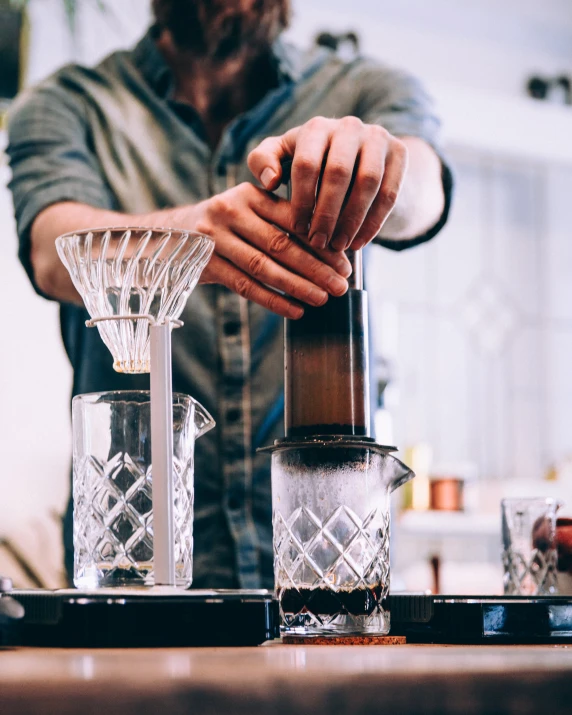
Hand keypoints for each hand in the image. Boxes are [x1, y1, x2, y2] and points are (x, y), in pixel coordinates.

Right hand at [191, 182, 351, 318]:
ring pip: (263, 268)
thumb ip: (281, 218)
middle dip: (316, 268)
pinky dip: (273, 301)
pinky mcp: (205, 264)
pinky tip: (295, 310)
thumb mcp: (249, 209)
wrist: (170, 236)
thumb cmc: (226, 225)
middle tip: (341, 285)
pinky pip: (245, 286)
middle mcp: (230, 212)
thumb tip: (331, 248)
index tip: (345, 261)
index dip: (321, 242)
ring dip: (297, 286)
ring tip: (323, 299)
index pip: (292, 218)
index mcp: (250, 194)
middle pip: (280, 245)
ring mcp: (215, 239)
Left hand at [248, 116, 407, 250]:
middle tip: (318, 243)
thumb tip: (269, 181)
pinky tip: (359, 242)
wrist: (356, 157)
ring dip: (352, 219)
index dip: (301, 200)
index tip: (297, 229)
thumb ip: (263, 162)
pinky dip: (374, 222)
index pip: (306, 164)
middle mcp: (349, 126)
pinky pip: (390, 193)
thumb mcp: (282, 158)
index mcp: (316, 128)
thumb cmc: (309, 163)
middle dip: (326, 213)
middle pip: (338, 173)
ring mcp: (378, 137)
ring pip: (368, 182)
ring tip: (338, 246)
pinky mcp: (400, 153)